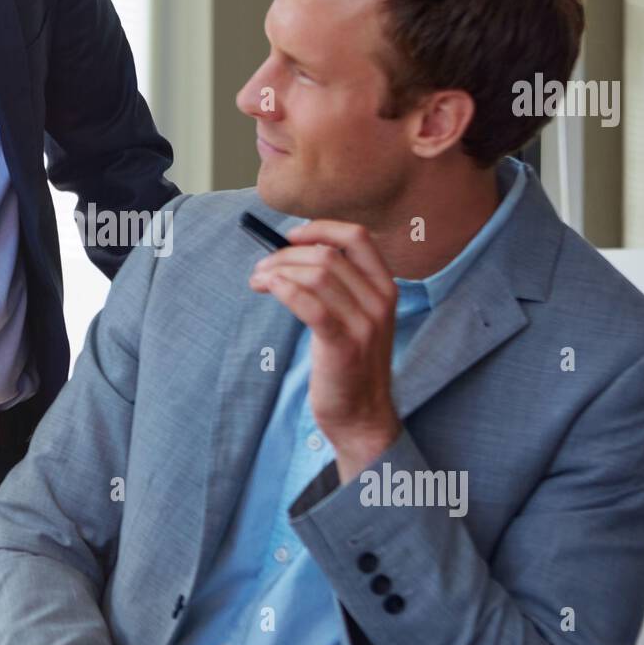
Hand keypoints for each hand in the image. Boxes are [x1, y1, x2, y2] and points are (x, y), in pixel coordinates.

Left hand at [248, 219, 401, 478]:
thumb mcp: (353, 317)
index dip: (320, 228)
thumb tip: (295, 251)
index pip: (358, 237)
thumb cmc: (348, 364)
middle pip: (328, 255)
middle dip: (286, 255)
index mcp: (385, 288)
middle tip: (262, 268)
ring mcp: (365, 324)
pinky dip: (284, 289)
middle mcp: (380, 302)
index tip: (290, 235)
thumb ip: (337, 285)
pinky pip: (310, 305)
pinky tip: (267, 289)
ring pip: (317, 276)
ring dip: (278, 271)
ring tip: (258, 281)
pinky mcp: (344, 346)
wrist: (361, 416)